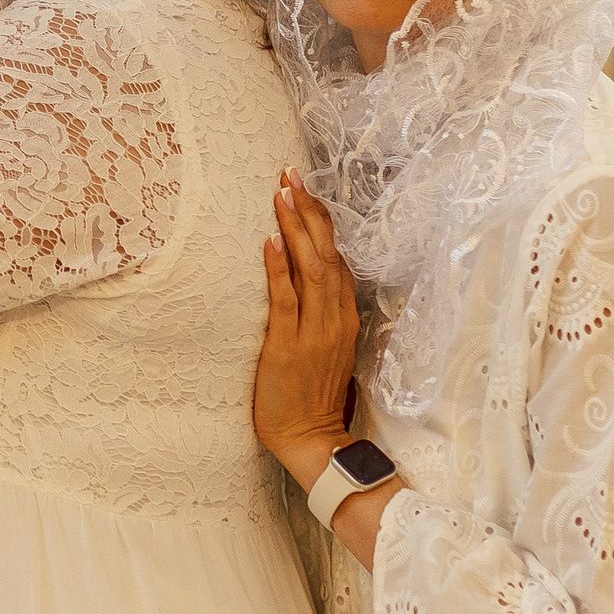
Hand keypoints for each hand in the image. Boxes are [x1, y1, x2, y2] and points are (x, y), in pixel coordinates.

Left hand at [253, 169, 362, 491]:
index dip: (322, 222)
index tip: (306, 188)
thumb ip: (322, 314)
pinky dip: (279, 267)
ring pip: (310, 268)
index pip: (337, 259)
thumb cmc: (312, 396)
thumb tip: (307, 279)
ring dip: (295, 228)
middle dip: (309, 211)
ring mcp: (314, 332)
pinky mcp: (288, 347)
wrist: (311, 440)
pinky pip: (286, 299)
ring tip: (283, 192)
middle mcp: (334, 318)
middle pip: (327, 253)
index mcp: (344, 317)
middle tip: (291, 174)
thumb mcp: (326, 347)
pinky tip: (270, 240)